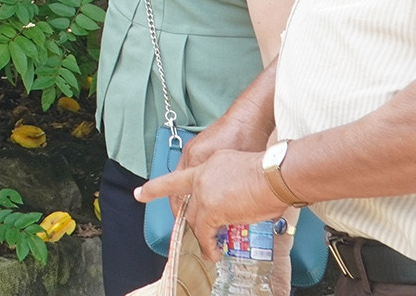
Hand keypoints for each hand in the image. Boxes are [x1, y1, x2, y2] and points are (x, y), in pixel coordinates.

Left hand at [138, 147, 285, 260]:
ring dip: (202, 235)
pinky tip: (213, 252)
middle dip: (189, 220)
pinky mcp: (210, 208)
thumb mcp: (238, 165)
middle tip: (199, 234)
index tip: (140, 193)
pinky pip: (204, 231)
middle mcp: (200, 174)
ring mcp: (203, 191)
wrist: (274, 172)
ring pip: (194, 218)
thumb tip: (231, 196)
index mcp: (207, 162)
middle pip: (186, 202)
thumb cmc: (268, 169)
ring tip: (210, 249)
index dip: (157, 187)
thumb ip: (226, 179)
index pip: (179, 176)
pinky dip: (208, 244)